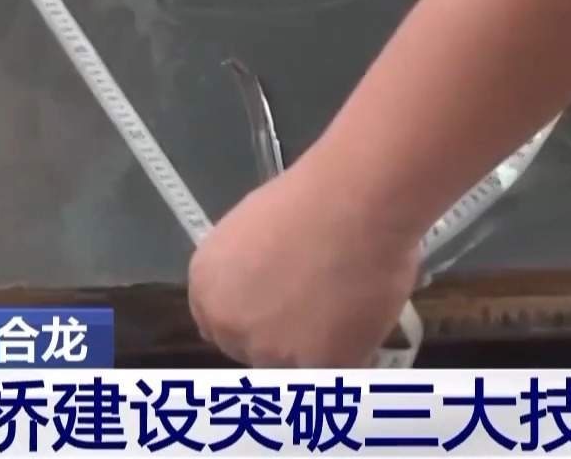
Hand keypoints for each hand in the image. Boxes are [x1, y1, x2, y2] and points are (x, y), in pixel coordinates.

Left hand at [187, 162, 421, 366]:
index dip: (253, 322)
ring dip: (319, 347)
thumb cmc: (312, 200)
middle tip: (318, 310)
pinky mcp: (316, 365)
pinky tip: (364, 313)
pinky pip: (336, 370)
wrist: (355, 200)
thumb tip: (266, 292)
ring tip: (348, 304)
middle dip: (283, 340)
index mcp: (206, 288)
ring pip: (295, 366)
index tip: (278, 315)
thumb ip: (246, 273)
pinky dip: (354, 350)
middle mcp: (228, 325)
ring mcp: (270, 350)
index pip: (219, 327)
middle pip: (253, 352)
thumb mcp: (252, 231)